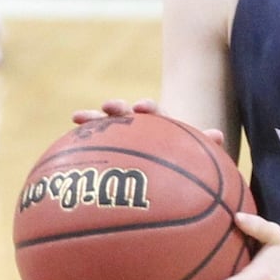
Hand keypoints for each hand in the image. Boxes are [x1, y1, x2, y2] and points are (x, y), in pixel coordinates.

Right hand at [72, 100, 225, 149]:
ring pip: (106, 127)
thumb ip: (205, 144)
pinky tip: (61, 154)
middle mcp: (141, 129)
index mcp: (162, 127)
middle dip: (117, 109)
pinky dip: (80, 146)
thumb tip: (218, 135)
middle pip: (126, 115)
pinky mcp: (110, 152)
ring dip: (94, 120)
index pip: (155, 113)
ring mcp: (124, 139)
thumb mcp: (196, 155)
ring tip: (78, 116)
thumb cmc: (185, 163)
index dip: (148, 109)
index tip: (140, 107)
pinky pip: (93, 149)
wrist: (173, 172)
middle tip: (109, 107)